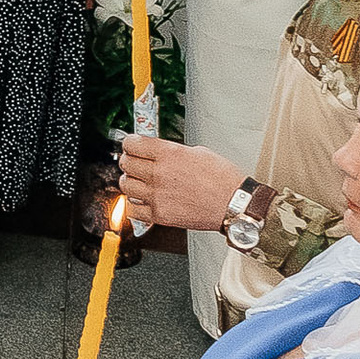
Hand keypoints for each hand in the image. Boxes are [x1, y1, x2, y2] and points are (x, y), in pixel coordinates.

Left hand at [122, 135, 242, 231]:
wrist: (234, 204)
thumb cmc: (222, 179)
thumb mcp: (198, 152)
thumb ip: (172, 151)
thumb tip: (157, 151)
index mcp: (169, 154)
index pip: (132, 144)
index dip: (130, 144)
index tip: (132, 146)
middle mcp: (159, 174)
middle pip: (125, 163)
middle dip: (129, 161)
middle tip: (135, 163)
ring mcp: (157, 195)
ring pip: (125, 186)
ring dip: (130, 182)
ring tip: (140, 182)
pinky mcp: (159, 214)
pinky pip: (132, 210)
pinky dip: (135, 205)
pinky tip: (143, 201)